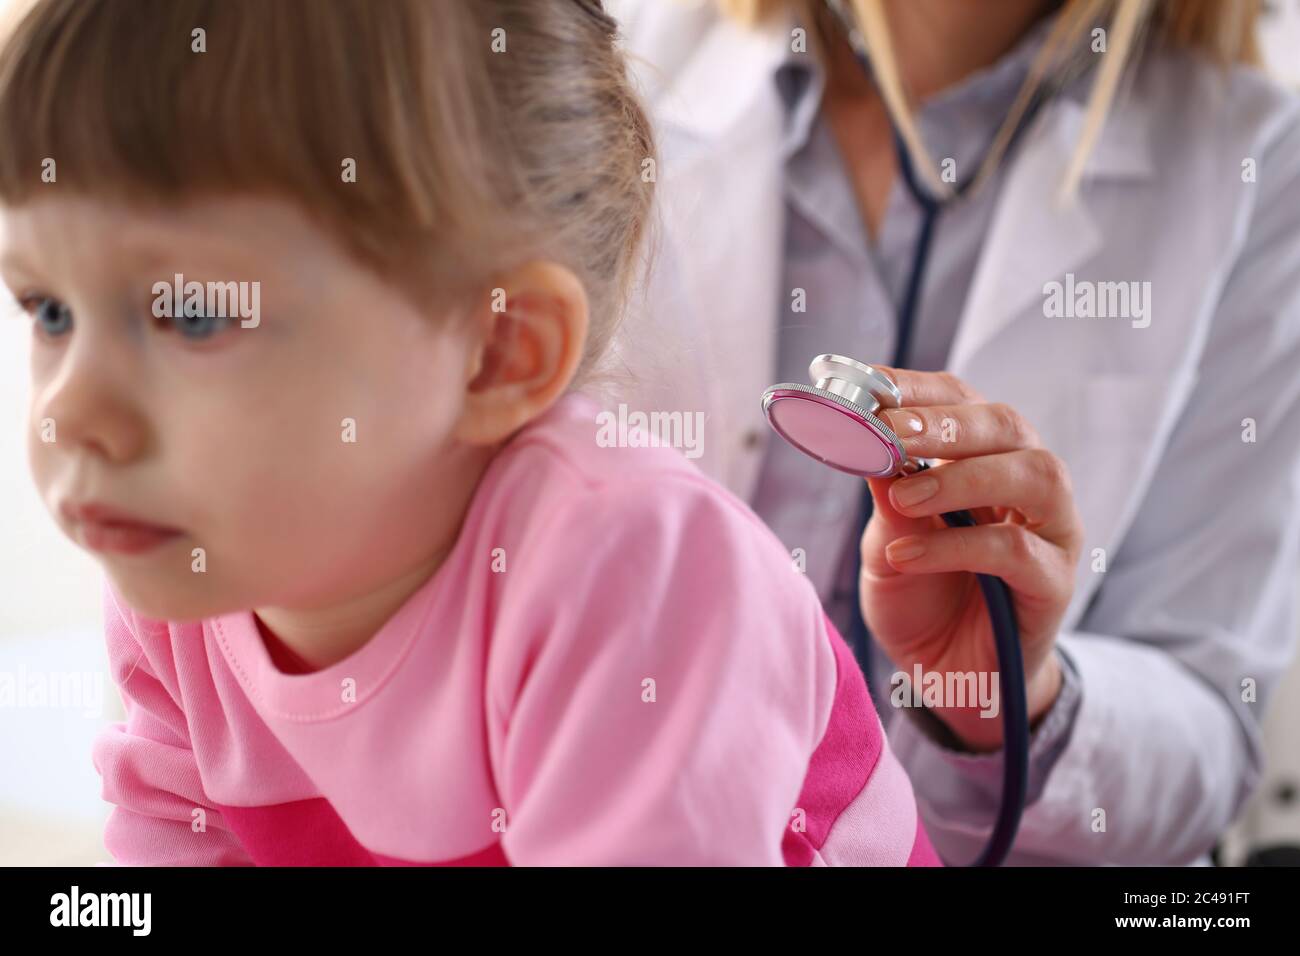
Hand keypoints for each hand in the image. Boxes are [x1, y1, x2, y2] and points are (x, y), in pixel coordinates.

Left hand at [859, 367, 1082, 751]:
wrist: (951, 680)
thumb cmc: (922, 598)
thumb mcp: (887, 541)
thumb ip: (885, 493)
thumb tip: (858, 434)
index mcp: (985, 458)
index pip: (962, 401)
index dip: (916, 388)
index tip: (865, 384)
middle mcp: (1028, 483)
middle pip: (1006, 425)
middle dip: (944, 422)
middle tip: (887, 431)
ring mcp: (1052, 531)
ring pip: (1032, 475)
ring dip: (962, 476)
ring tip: (902, 496)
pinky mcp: (1054, 582)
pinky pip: (1016, 550)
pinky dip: (955, 547)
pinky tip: (906, 554)